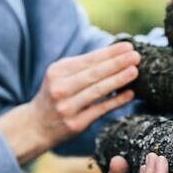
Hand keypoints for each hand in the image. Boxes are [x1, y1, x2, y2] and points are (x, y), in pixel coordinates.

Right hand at [0, 42, 139, 163]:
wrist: (36, 126)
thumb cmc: (56, 96)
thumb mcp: (61, 77)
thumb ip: (83, 67)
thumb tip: (116, 55)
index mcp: (57, 71)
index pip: (89, 59)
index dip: (110, 52)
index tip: (128, 46)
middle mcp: (60, 87)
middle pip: (94, 73)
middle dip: (117, 63)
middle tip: (136, 56)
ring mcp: (67, 107)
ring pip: (98, 90)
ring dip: (119, 79)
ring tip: (135, 71)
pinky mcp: (76, 123)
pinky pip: (101, 110)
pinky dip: (116, 101)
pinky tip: (130, 94)